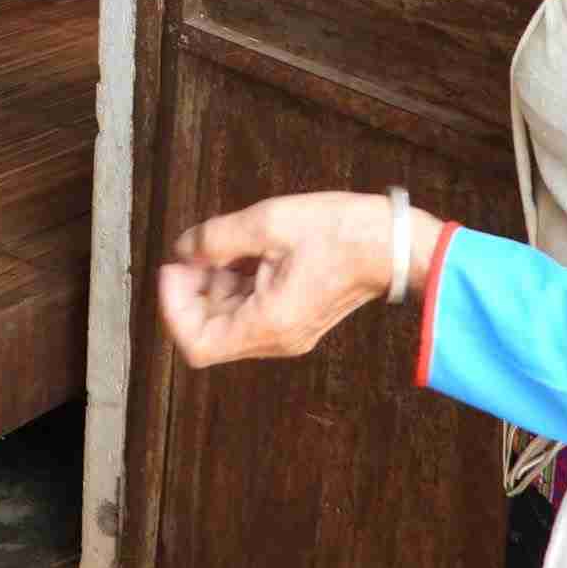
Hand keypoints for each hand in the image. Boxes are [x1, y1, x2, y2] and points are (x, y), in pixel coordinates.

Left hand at [159, 192, 437, 367]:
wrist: (393, 244)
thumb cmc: (339, 232)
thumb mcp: (268, 223)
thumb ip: (216, 239)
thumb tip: (182, 251)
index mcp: (269, 323)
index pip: (197, 345)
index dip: (173, 308)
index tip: (173, 269)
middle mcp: (276, 338)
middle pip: (210, 333)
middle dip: (191, 292)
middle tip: (191, 253)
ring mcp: (286, 331)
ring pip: (228, 320)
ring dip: (212, 286)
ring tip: (219, 246)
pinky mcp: (294, 317)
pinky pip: (250, 310)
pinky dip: (234, 284)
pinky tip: (241, 252)